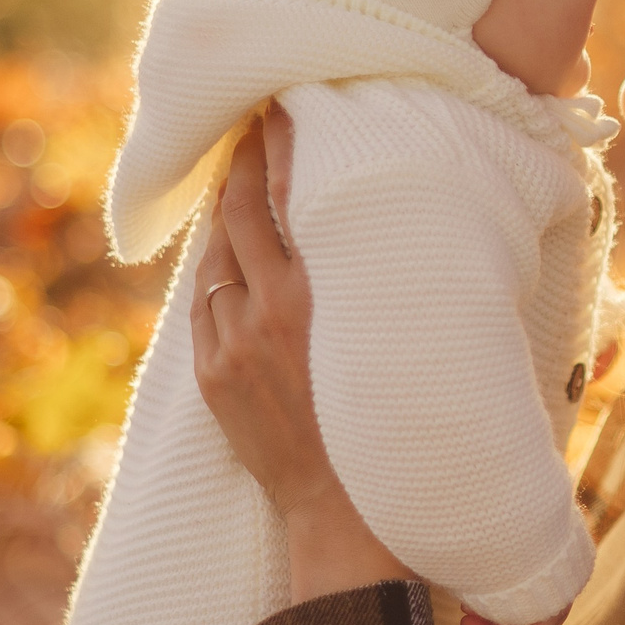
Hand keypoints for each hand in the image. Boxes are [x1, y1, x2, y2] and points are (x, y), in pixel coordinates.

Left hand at [192, 103, 408, 602]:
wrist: (347, 518)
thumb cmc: (398, 431)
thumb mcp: (404, 344)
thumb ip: (396, 287)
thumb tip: (418, 239)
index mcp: (317, 300)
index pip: (287, 197)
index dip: (279, 146)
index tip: (282, 106)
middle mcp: (267, 313)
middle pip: (240, 213)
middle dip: (245, 163)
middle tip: (254, 122)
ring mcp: (231, 345)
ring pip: (217, 257)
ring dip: (227, 215)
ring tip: (239, 179)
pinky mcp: (213, 376)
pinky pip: (206, 305)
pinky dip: (218, 271)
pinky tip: (228, 255)